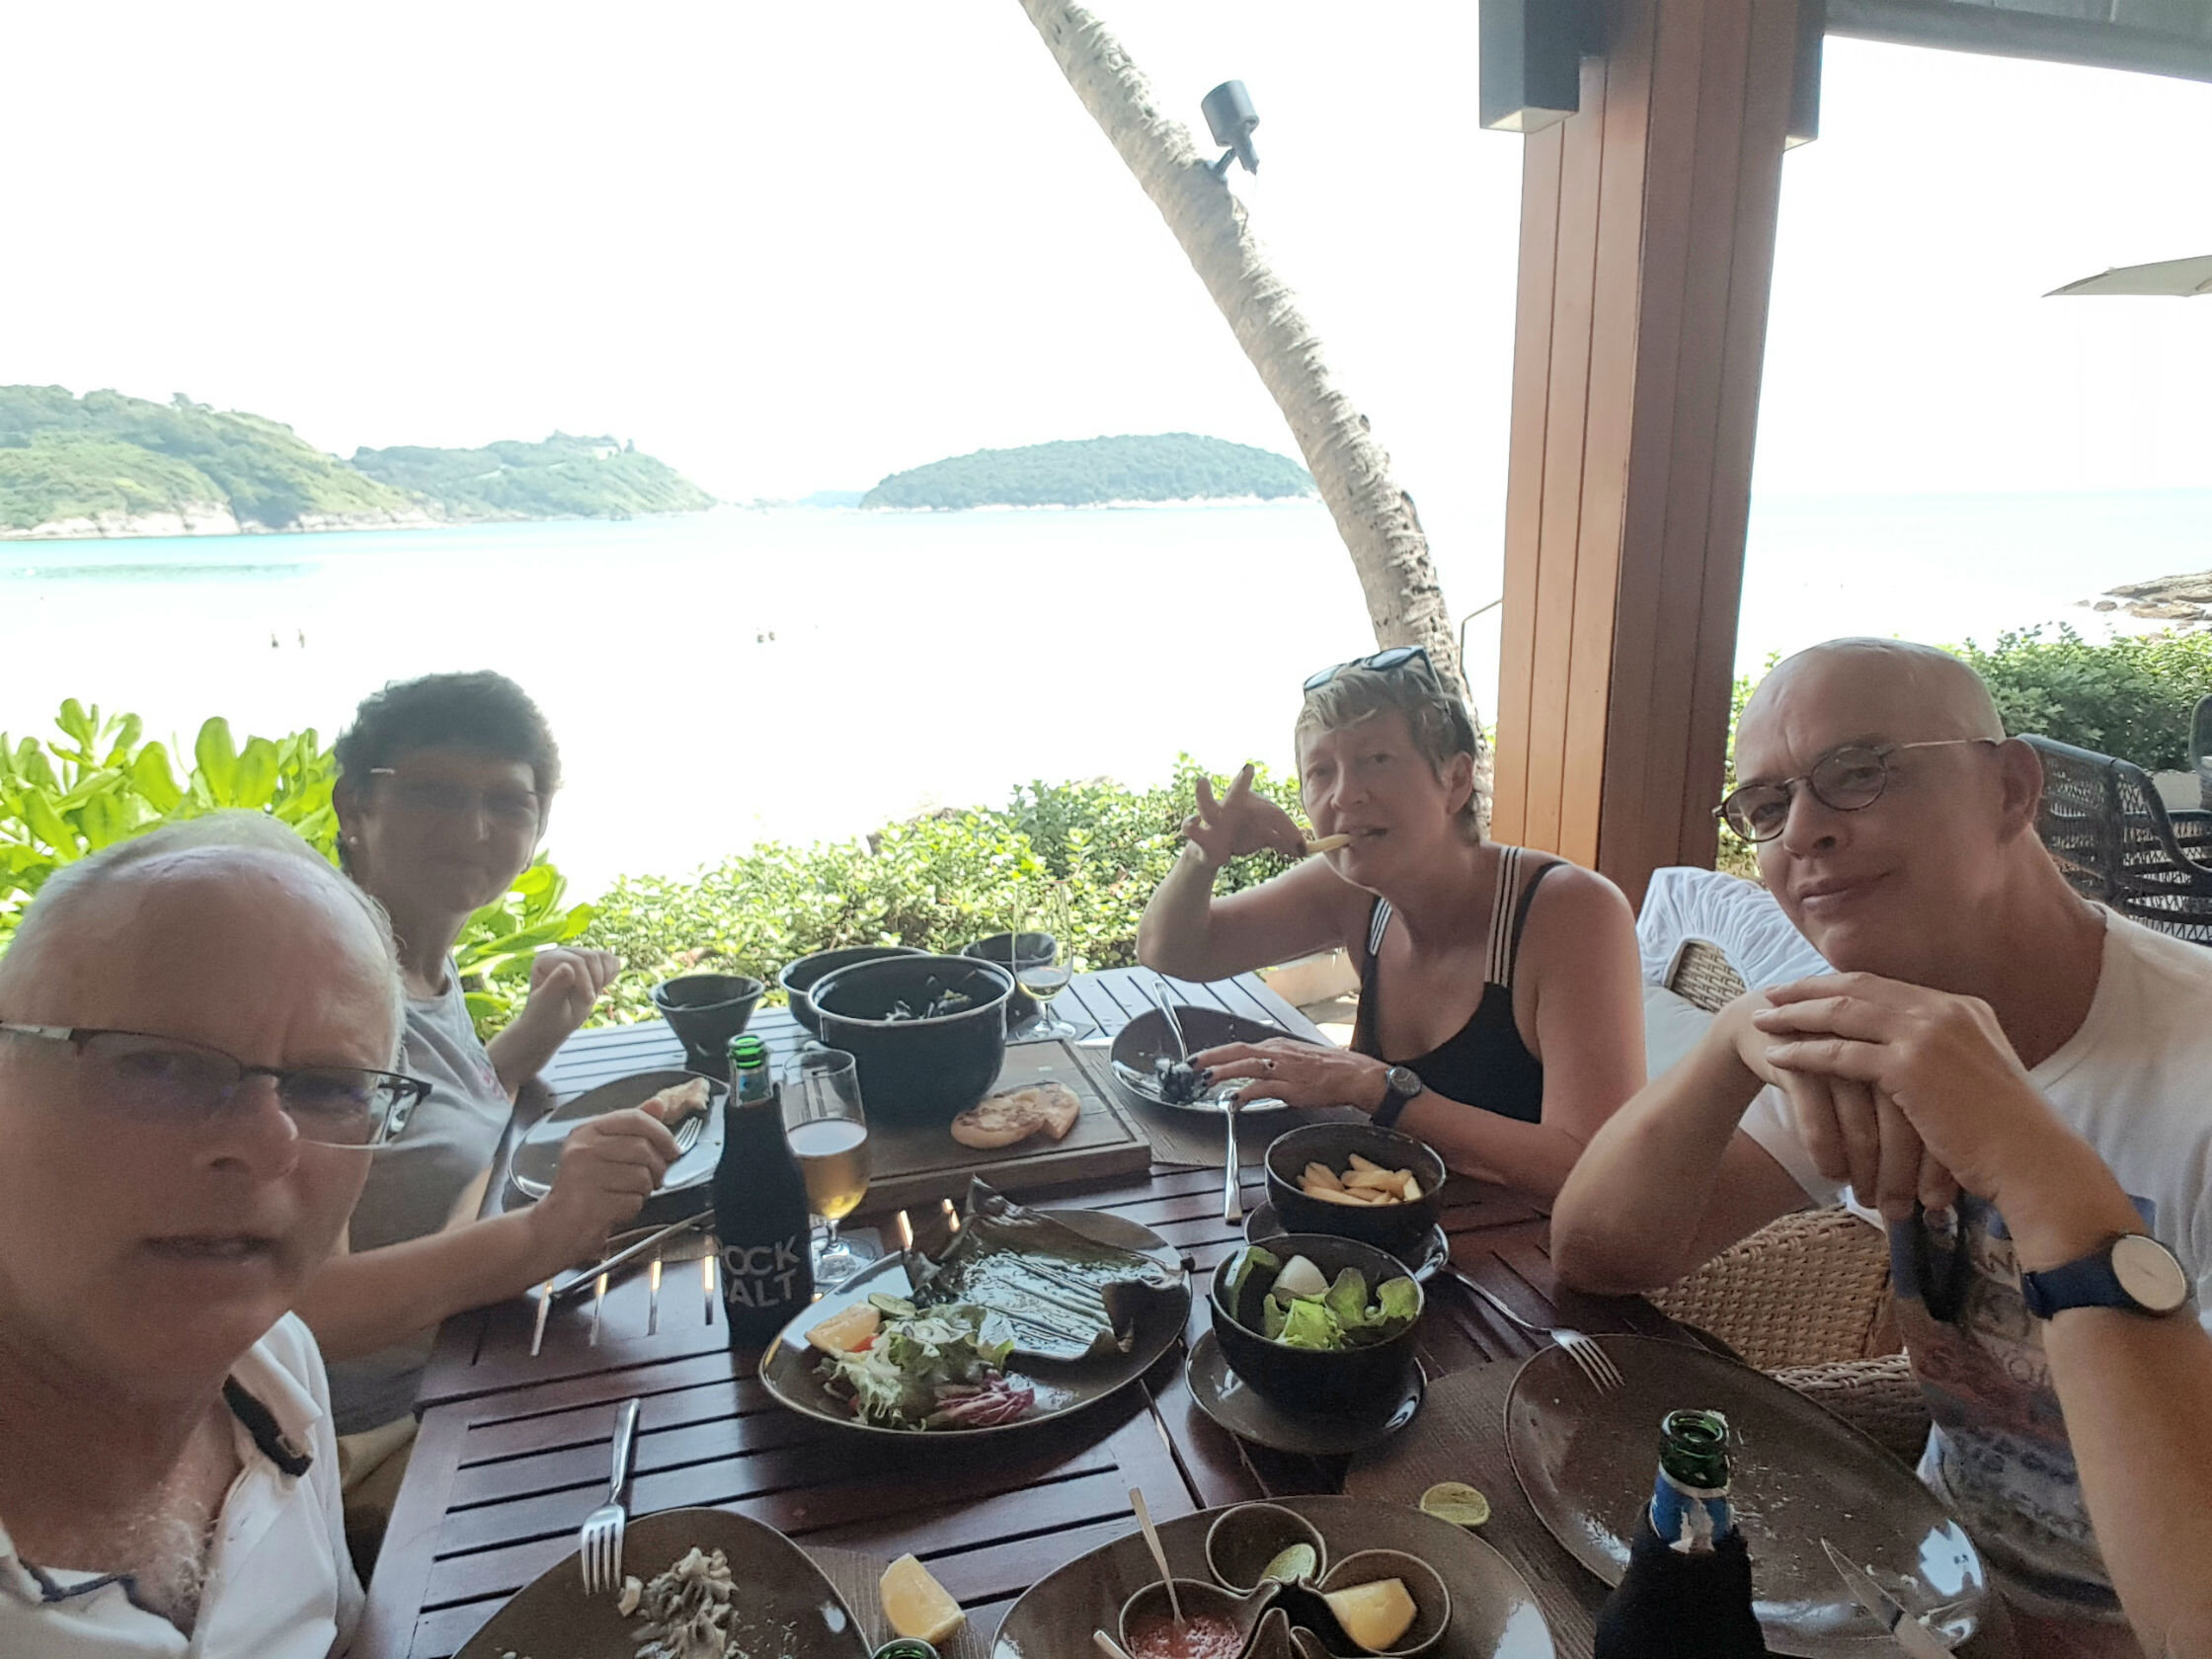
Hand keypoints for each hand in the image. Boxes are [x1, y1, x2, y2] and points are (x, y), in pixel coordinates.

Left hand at [520, 948, 620, 1040]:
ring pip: (603, 957)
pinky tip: (599, 987)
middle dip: (595, 982)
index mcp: (546, 959)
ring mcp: (576, 954)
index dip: (586, 981)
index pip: (575, 961)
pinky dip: (610, 974)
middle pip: (591, 957)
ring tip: (590, 995)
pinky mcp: (589, 961)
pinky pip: (610, 960)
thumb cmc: (546, 1016)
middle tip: (589, 1001)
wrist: (552, 1023)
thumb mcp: (549, 1005)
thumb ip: (556, 986)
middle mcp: (560, 952)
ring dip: (603, 979)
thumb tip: (568, 967)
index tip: (589, 1002)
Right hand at [524, 1098, 681, 1270]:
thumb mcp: (602, 1150)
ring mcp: (586, 1176)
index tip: (672, 1148)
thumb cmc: (582, 1189)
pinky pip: (633, 1201)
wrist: (555, 1227)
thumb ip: (631, 1127)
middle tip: (653, 1178)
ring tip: (625, 1194)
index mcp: (587, 1131)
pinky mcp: (591, 1203)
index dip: (662, 1133)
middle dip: (657, 1168)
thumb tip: (658, 1104)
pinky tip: (615, 1209)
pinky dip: (631, 1208)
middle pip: (643, 1149)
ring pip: (642, 1176)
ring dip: (643, 1191)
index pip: (635, 1119)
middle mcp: (583, 1149)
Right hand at [1181, 764, 1306, 866]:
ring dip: (1203, 794)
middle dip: (1241, 780)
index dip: (1287, 830)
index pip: (1272, 814)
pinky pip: (1191, 829)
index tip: (1300, 846)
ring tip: (1202, 781)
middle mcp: (1230, 806)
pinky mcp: (1200, 835)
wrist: (1214, 850)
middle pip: (1236, 790)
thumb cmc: (1241, 835)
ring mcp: (1213, 819)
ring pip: (1207, 806)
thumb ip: (1282, 839)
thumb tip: (1303, 848)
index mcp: (1248, 803)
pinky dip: (1191, 825)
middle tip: (1247, 769)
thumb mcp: (1264, 836)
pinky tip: (1194, 822)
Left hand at [1190, 1037, 1389, 1111]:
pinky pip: (1263, 1088)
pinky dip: (1245, 1093)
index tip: (1198, 1060)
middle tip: (1190, 1064)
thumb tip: (1254, 1069)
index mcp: (1276, 1046)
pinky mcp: (1291, 1087)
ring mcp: (1283, 1069)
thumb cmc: (1327, 1068)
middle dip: (1211, 1057)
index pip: (1239, 1047)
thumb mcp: (1295, 1057)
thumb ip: (1273, 1061)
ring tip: (1204, 1079)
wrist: (1352, 1074)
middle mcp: (1277, 1053)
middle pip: (1237, 1051)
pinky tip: (1233, 1100)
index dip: (1216, 1053)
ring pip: (1247, 1065)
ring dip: (1223, 1072)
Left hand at [1749, 973, 2062, 1214]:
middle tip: (1772, 994)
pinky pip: (1842, 1053)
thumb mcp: (1978, 1079)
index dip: (1841, 987)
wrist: (2035, 1161)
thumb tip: (1912, 1062)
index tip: (1807, 990)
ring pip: (1844, 1014)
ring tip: (1763, 1021)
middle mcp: (1946, 1010)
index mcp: (1963, 1008)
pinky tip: (1778, 1057)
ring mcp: (1929, 1033)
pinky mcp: (1911, 1066)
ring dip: (1797, 1016)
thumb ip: (1947, 1058)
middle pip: (1859, 989)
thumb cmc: (2007, 1135)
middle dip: (1810, 991)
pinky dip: (1805, 1053)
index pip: (1887, 987)